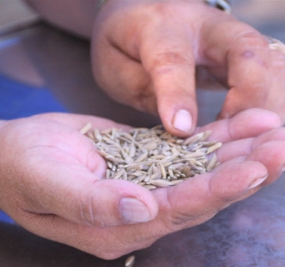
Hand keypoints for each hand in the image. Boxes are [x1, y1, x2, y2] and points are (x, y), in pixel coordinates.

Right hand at [0, 109, 282, 258]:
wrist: (8, 152)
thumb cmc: (20, 170)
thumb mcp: (47, 186)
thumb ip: (91, 203)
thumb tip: (143, 209)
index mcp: (115, 228)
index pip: (174, 212)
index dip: (214, 192)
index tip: (253, 170)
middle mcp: (135, 212)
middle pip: (196, 195)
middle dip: (240, 172)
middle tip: (279, 147)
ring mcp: (139, 185)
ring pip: (195, 172)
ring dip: (234, 152)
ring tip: (271, 130)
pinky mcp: (139, 160)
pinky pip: (180, 151)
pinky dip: (210, 139)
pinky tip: (237, 124)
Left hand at [91, 0, 284, 135]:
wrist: (146, 11)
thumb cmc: (125, 41)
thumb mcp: (112, 63)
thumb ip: (139, 88)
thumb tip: (179, 123)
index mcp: (161, 26)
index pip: (173, 61)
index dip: (178, 96)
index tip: (181, 130)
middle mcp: (207, 26)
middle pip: (247, 55)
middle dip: (247, 98)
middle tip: (228, 136)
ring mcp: (232, 37)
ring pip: (271, 65)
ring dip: (266, 106)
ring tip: (247, 139)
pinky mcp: (246, 53)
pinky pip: (273, 76)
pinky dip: (270, 104)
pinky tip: (255, 129)